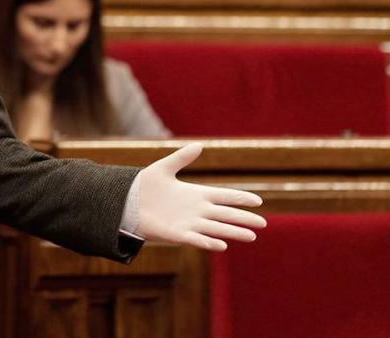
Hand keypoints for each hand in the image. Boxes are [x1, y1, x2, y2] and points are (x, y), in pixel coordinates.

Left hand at [136, 142, 265, 250]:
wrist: (127, 203)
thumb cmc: (146, 186)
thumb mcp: (164, 168)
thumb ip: (182, 158)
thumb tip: (199, 144)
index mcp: (197, 194)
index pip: (224, 197)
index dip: (241, 199)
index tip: (258, 201)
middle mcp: (197, 211)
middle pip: (226, 215)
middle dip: (244, 219)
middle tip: (263, 224)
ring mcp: (188, 224)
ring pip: (216, 229)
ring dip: (232, 232)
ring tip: (251, 237)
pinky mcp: (177, 234)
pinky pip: (196, 239)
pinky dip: (208, 242)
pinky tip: (222, 245)